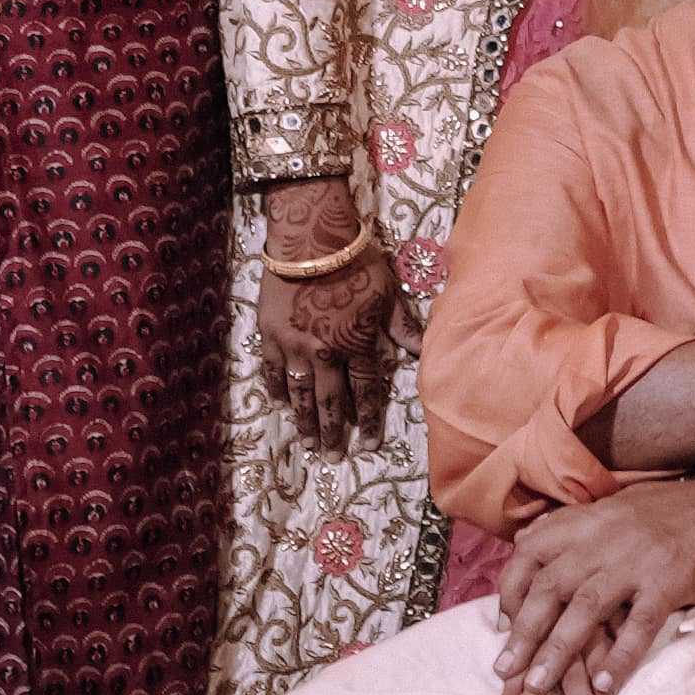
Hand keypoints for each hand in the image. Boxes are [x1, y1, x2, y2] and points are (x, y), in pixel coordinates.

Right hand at [257, 174, 402, 448]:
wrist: (311, 237)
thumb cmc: (357, 260)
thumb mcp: (388, 292)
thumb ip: (403, 327)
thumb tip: (423, 353)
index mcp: (357, 343)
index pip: (365, 391)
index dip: (369, 420)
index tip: (371, 445)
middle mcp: (325, 352)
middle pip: (331, 401)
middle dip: (335, 432)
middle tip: (334, 458)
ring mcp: (294, 345)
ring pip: (300, 393)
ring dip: (306, 421)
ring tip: (309, 445)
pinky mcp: (270, 334)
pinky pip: (272, 370)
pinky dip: (276, 390)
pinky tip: (280, 406)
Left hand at [491, 480, 694, 694]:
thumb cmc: (683, 510)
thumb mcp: (622, 507)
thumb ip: (582, 529)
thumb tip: (540, 549)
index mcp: (591, 517)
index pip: (531, 552)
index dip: (511, 591)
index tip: (504, 625)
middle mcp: (607, 535)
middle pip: (550, 587)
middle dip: (523, 633)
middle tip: (505, 672)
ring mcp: (638, 558)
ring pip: (584, 609)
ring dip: (557, 652)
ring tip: (539, 687)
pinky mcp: (672, 580)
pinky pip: (639, 624)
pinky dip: (620, 657)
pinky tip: (606, 684)